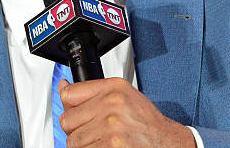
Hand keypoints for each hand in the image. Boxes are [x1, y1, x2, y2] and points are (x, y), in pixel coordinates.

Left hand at [58, 77, 196, 147]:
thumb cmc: (145, 122)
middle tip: (93, 132)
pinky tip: (105, 147)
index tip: (73, 111)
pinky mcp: (111, 147)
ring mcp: (111, 127)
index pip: (70, 94)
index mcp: (113, 88)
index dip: (69, 106)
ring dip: (84, 145)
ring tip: (101, 142)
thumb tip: (63, 86)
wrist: (166, 142)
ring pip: (73, 141)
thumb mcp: (123, 97)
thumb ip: (92, 93)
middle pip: (67, 121)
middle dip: (76, 130)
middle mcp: (112, 104)